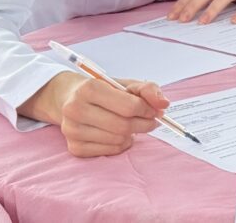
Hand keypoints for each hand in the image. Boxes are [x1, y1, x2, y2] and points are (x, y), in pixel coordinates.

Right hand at [35, 72, 169, 157]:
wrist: (71, 99)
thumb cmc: (105, 91)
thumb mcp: (126, 84)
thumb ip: (148, 90)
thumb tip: (164, 105)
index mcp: (89, 88)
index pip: (129, 106)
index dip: (147, 110)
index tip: (153, 111)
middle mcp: (75, 109)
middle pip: (123, 125)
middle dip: (144, 124)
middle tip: (151, 122)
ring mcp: (72, 130)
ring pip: (117, 140)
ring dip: (132, 134)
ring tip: (131, 126)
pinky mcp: (74, 147)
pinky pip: (110, 151)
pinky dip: (122, 144)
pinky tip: (119, 134)